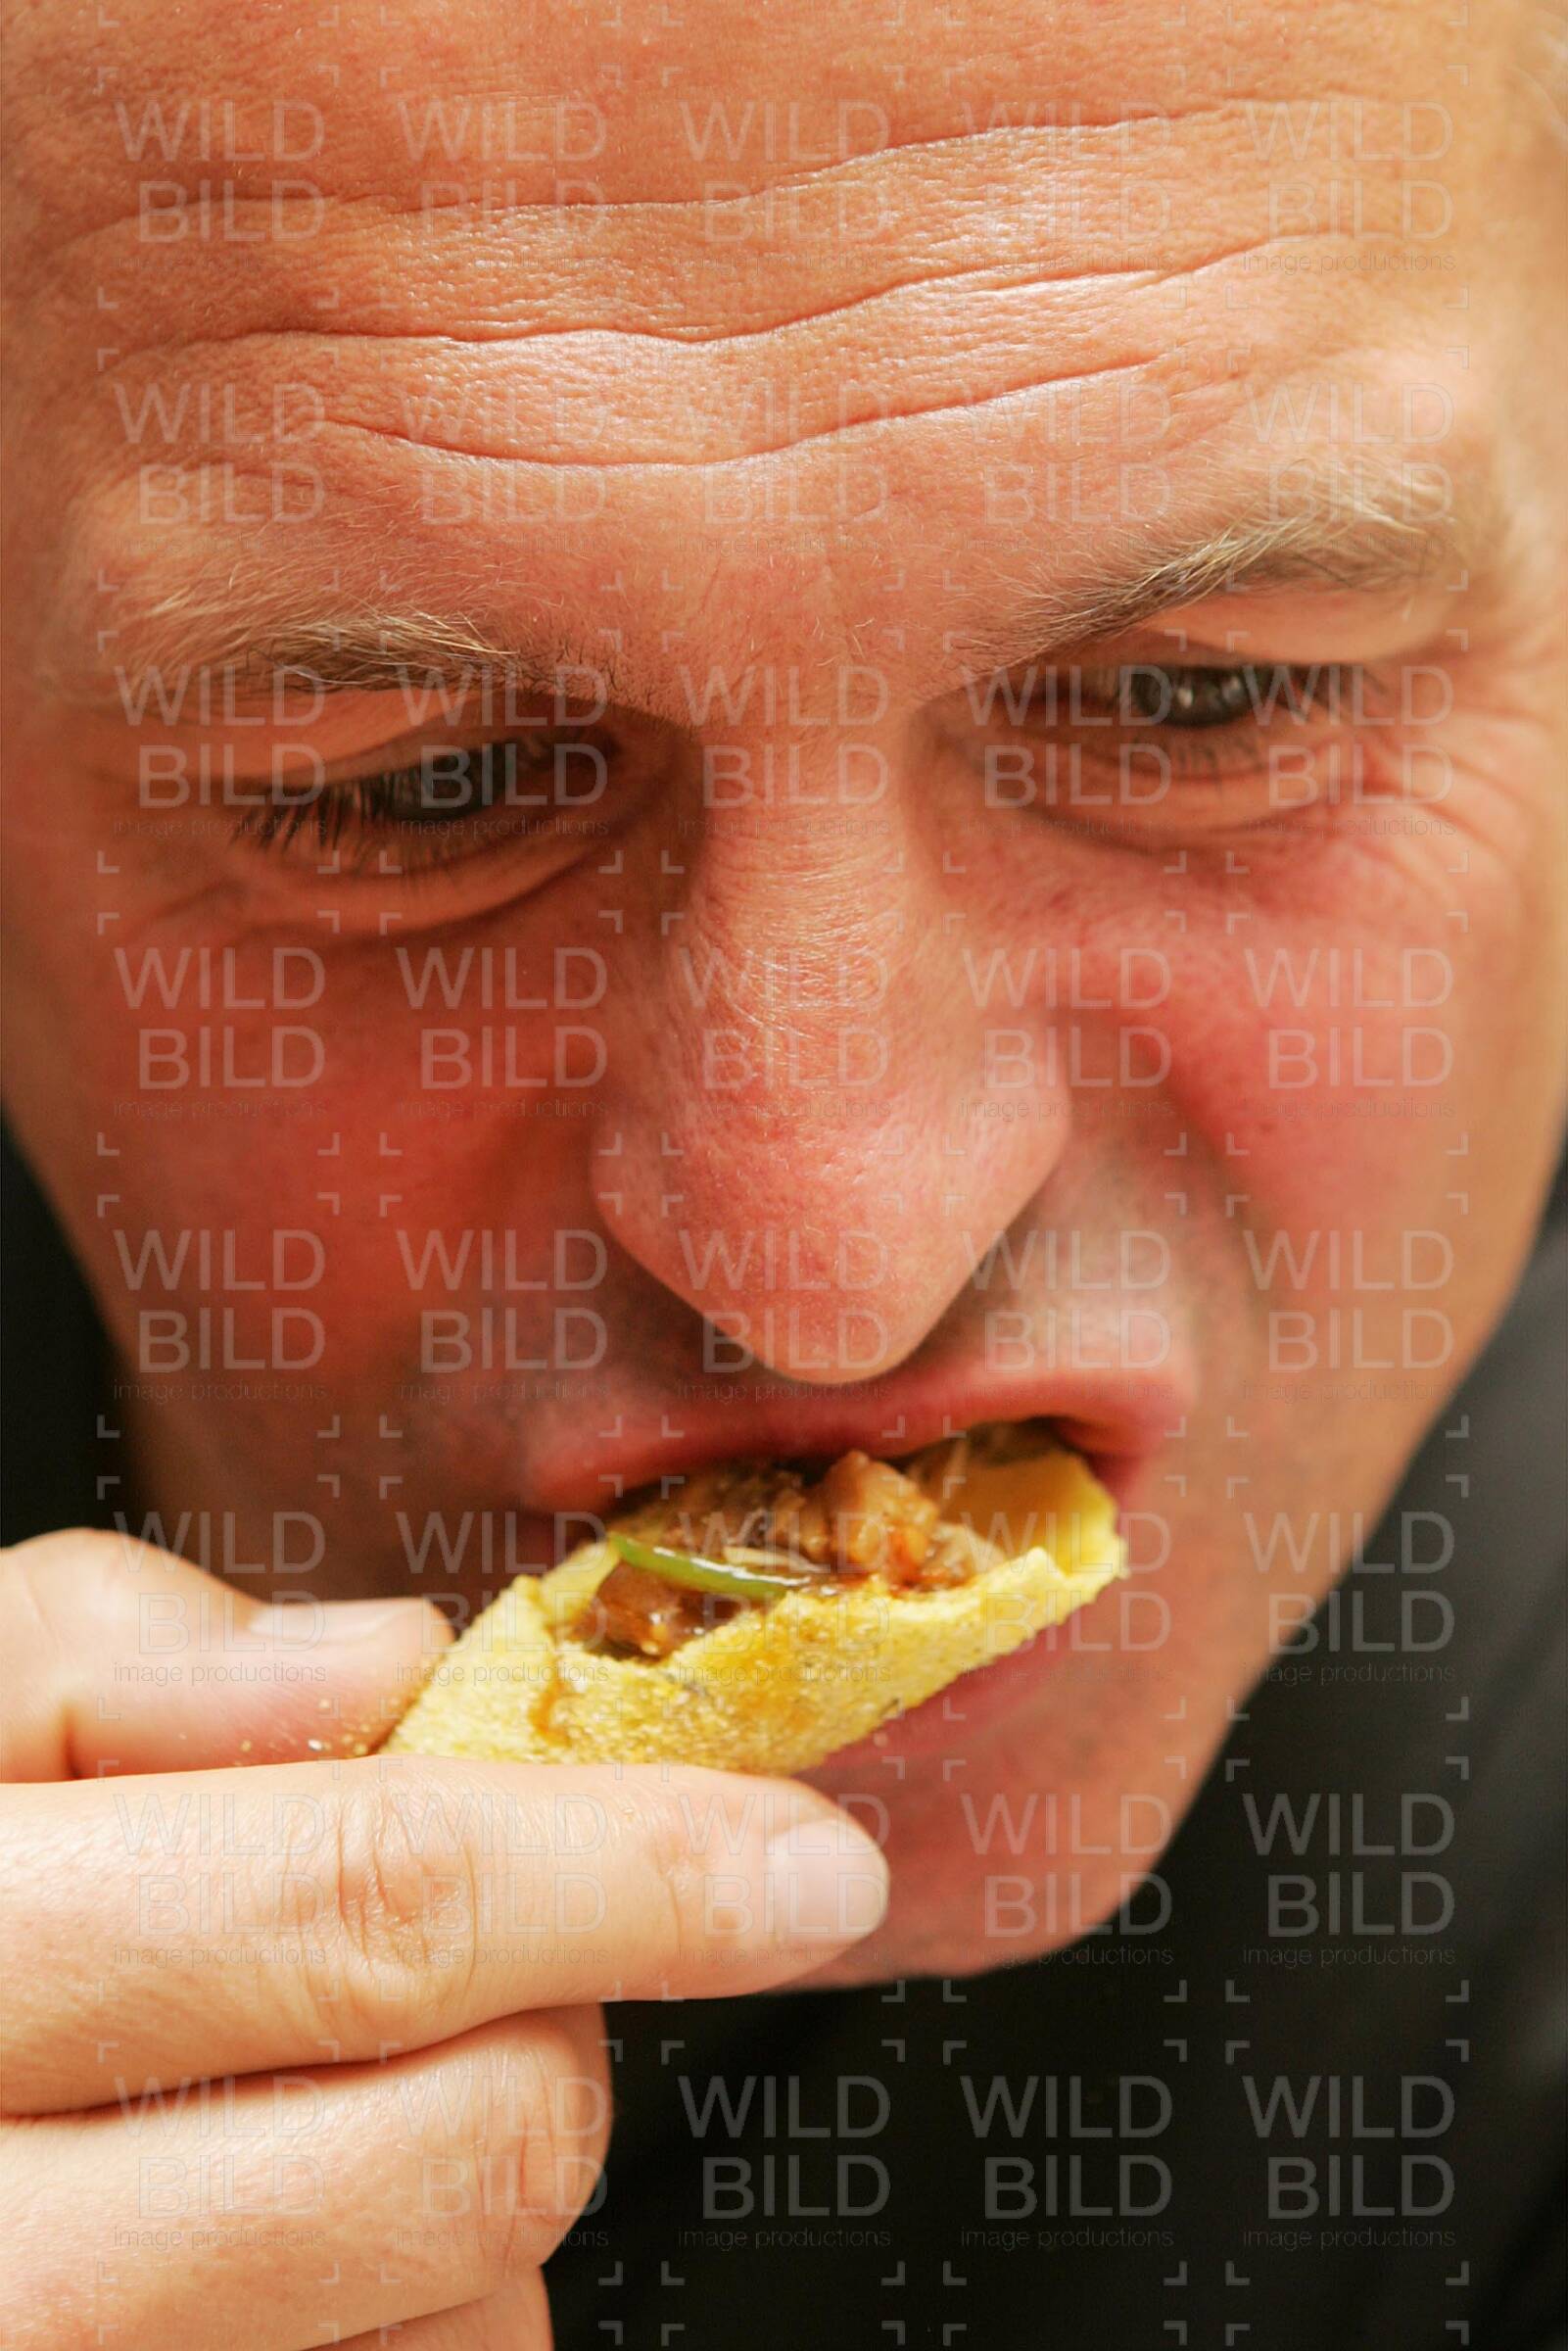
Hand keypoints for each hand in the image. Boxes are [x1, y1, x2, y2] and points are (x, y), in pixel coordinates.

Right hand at [0, 1530, 888, 2347]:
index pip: (358, 1902)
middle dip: (550, 2026)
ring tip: (303, 2110)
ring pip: (458, 2315)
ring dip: (472, 2195)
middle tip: (478, 1968)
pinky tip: (292, 2249)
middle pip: (455, 2140)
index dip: (625, 1868)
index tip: (802, 1859)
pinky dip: (417, 2315)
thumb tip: (387, 1667)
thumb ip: (116, 1660)